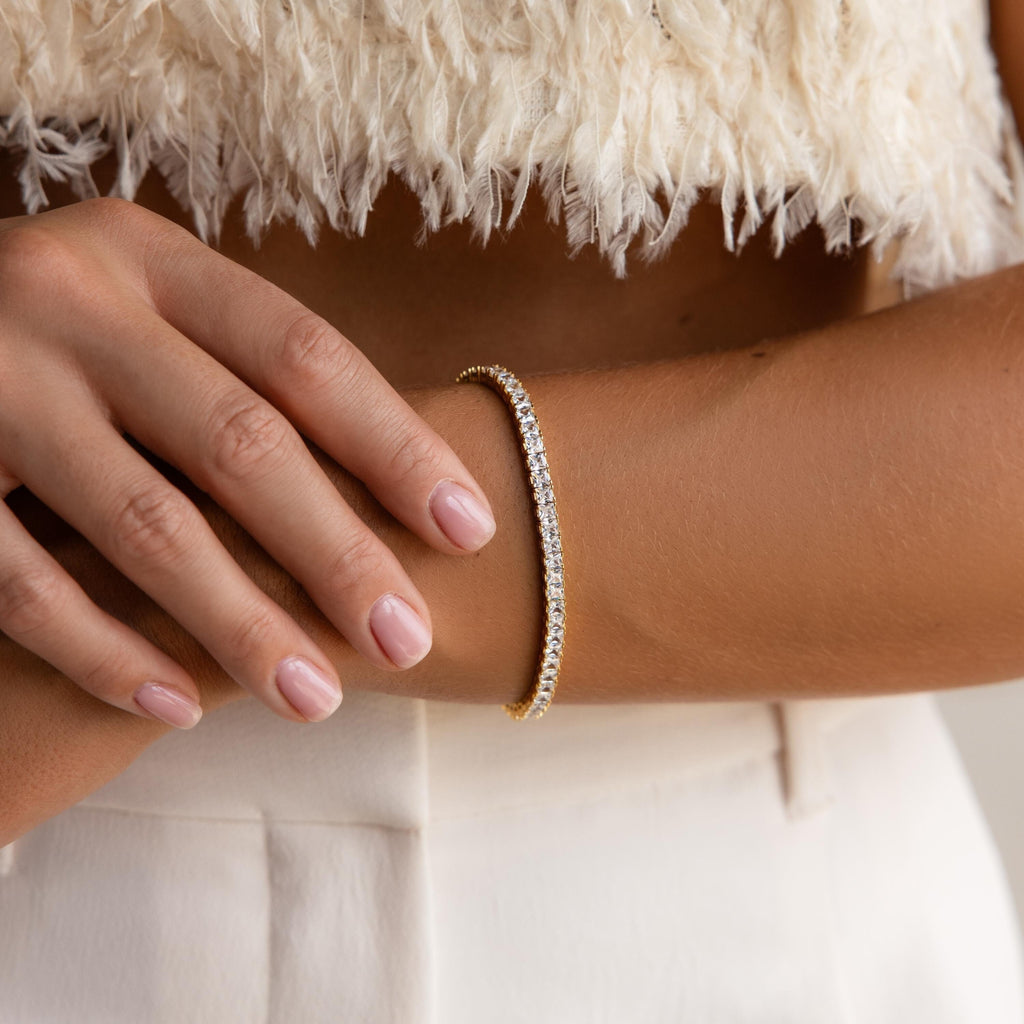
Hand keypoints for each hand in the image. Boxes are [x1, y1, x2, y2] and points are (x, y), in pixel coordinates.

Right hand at [0, 198, 496, 728]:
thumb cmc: (59, 343)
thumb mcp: (142, 314)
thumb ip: (238, 372)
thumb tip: (398, 475)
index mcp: (148, 259)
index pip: (305, 356)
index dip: (395, 447)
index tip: (469, 530)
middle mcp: (70, 303)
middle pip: (241, 443)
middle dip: (337, 553)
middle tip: (407, 638)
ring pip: (144, 523)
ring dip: (240, 625)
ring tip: (314, 699)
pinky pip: (22, 583)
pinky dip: (104, 651)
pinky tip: (176, 704)